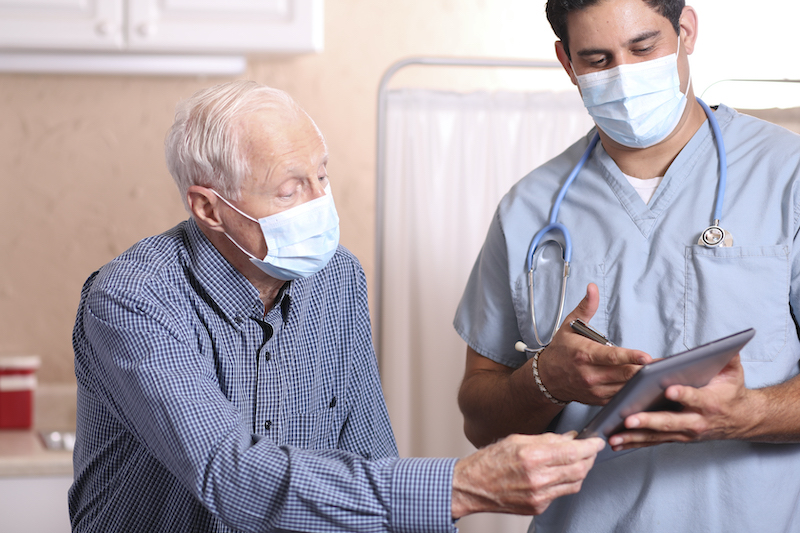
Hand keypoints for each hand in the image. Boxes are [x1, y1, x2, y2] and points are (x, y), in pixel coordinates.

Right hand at [451, 432, 604, 517]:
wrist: (471, 487)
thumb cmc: (489, 461)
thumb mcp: (517, 440)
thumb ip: (547, 439)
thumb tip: (570, 438)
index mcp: (532, 457)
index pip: (574, 452)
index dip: (590, 446)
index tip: (596, 440)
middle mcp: (538, 478)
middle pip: (579, 469)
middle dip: (590, 458)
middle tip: (590, 450)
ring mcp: (539, 496)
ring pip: (574, 484)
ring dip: (581, 471)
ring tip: (578, 460)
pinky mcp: (538, 507)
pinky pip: (561, 494)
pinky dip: (565, 482)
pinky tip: (560, 473)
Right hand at [537, 284, 651, 404]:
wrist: (547, 377)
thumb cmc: (561, 350)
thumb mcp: (570, 326)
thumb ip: (586, 307)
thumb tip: (592, 288)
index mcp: (584, 354)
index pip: (611, 357)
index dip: (630, 357)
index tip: (646, 356)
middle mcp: (589, 374)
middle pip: (624, 374)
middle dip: (645, 370)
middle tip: (664, 365)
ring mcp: (594, 389)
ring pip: (625, 388)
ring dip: (643, 382)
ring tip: (660, 374)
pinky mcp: (599, 399)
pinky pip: (621, 397)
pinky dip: (634, 392)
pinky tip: (646, 386)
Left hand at [607, 355, 758, 449]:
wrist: (741, 420)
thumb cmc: (731, 393)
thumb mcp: (734, 374)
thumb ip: (728, 358)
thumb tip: (724, 345)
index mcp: (709, 403)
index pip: (695, 398)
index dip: (683, 395)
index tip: (668, 390)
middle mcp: (696, 421)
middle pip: (670, 421)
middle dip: (648, 421)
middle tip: (629, 419)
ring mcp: (685, 432)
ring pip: (657, 435)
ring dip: (635, 437)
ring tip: (614, 436)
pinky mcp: (676, 437)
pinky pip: (653, 441)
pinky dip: (635, 443)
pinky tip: (616, 443)